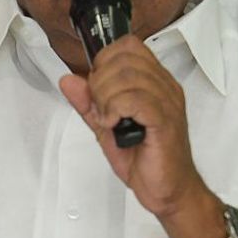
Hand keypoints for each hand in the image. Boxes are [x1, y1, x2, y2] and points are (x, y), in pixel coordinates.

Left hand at [59, 36, 208, 218]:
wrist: (169, 191)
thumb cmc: (146, 160)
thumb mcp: (106, 127)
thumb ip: (88, 102)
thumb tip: (68, 80)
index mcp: (155, 82)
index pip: (129, 46)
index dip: (105, 60)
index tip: (97, 88)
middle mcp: (164, 87)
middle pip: (125, 57)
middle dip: (100, 81)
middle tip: (100, 108)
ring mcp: (168, 102)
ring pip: (128, 76)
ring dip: (106, 98)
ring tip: (108, 120)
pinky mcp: (165, 120)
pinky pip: (136, 100)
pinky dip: (116, 110)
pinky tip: (114, 125)